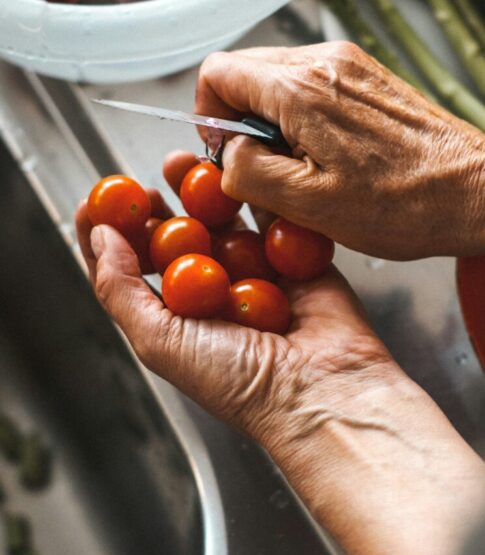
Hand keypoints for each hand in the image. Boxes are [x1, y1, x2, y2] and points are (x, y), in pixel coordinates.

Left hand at [75, 155, 397, 446]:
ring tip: (183, 164)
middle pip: (176, 241)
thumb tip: (100, 238)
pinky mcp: (295, 262)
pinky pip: (272, 219)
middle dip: (155, 209)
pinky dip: (256, 194)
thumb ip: (121, 289)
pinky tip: (237, 174)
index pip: (132, 272)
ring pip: (222, 223)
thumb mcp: (159, 342)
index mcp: (177, 320)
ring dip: (201, 193)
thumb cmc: (239, 382)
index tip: (94, 205)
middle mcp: (214, 297)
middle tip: (141, 186)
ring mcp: (255, 276)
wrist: (320, 390)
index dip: (110, 237)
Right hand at [195, 41, 484, 259]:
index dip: (208, 115)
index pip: (217, 73)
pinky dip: (303, 118)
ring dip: (274, 122)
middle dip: (240, 120)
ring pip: (278, 80)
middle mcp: (325, 61)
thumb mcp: (311, 204)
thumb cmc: (403, 205)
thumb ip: (250, 171)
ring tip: (301, 168)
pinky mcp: (368, 77)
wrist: (477, 190)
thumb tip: (228, 152)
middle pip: (246, 72)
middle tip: (264, 169)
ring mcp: (350, 64)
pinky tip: (328, 157)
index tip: (227, 153)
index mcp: (301, 90)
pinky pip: (312, 86)